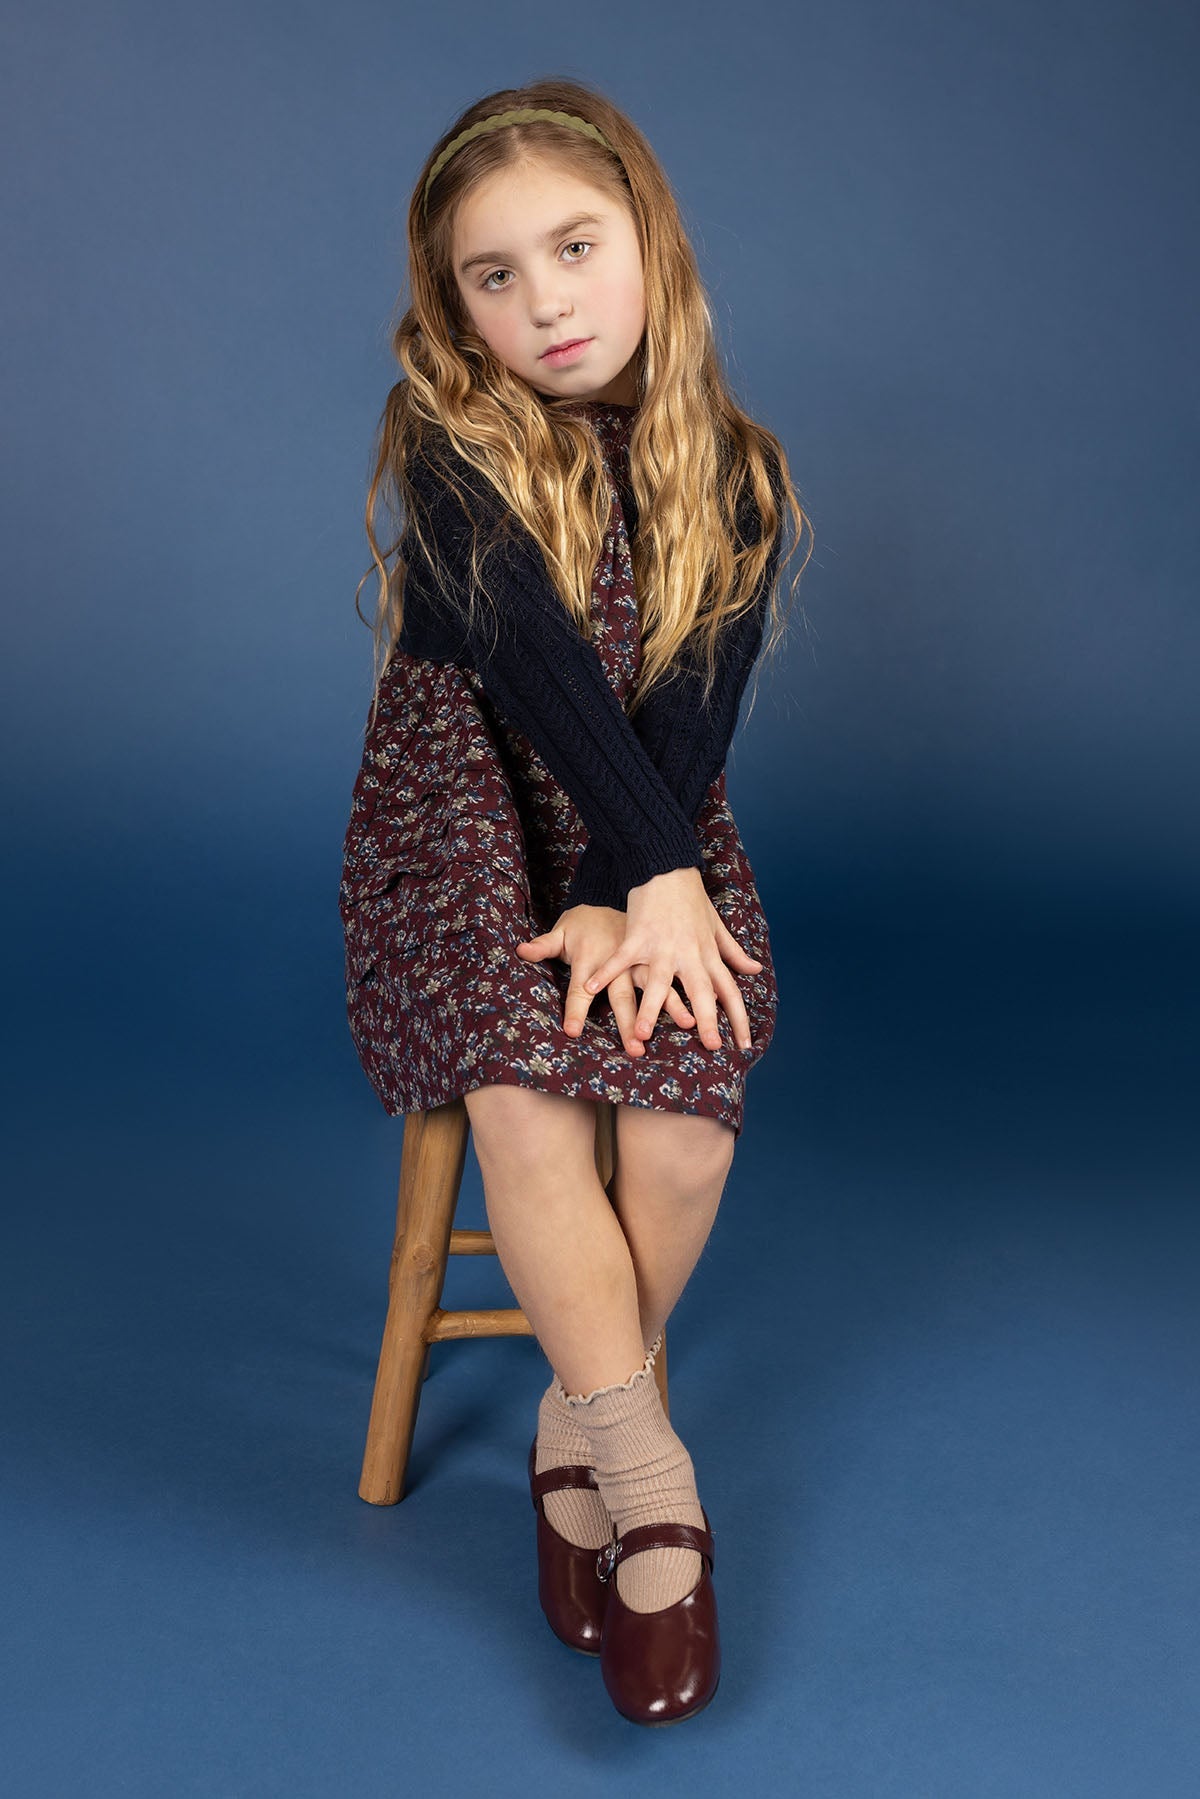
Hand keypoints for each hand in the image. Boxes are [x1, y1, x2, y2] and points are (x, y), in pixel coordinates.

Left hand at [517, 904, 697, 1058]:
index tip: (572, 1032)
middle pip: (622, 997)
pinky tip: (699, 1010)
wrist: (610, 891)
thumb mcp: (561, 930)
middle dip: (629, 1023)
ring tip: (686, 1027)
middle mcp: (618, 962)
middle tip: (635, 1049)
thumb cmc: (582, 921)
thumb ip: (543, 945)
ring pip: (657, 987)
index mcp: (590, 958)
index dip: (575, 1010)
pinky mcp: (657, 956)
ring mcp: (641, 958)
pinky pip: (674, 977)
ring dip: (669, 1009)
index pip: (579, 990)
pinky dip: (687, 993)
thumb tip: (520, 951)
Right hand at [580, 868, 762, 1053]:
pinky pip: (621, 958)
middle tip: (710, 1046)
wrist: (668, 866)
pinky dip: (606, 972)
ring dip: (650, 1009)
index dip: (739, 1018)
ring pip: (658, 982)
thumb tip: (755, 970)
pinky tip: (591, 988)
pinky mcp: (637, 935)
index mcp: (708, 954)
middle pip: (701, 991)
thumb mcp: (716, 926)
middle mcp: (689, 953)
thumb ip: (733, 952)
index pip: (729, 991)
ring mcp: (662, 945)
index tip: (744, 1045)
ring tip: (642, 1035)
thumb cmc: (691, 898)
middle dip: (706, 1020)